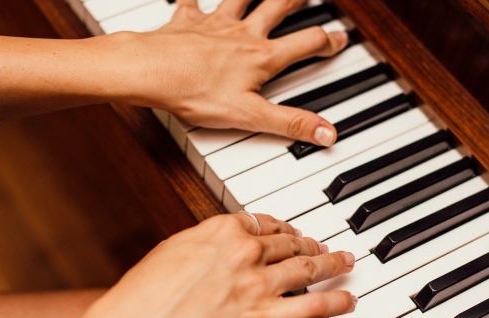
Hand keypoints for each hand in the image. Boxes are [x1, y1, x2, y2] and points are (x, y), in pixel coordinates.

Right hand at [61, 213, 355, 317]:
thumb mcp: (174, 250)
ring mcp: (260, 283)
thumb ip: (206, 242)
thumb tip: (221, 242)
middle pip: (290, 243)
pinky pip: (313, 304)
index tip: (289, 230)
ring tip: (345, 261)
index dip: (282, 228)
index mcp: (223, 229)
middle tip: (322, 245)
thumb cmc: (145, 294)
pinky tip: (348, 298)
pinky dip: (336, 300)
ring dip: (331, 263)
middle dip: (310, 243)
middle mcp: (247, 251)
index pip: (264, 223)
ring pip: (308, 267)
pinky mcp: (267, 316)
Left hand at [133, 0, 347, 145]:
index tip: (339, 38)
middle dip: (296, 0)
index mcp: (262, 57)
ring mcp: (215, 24)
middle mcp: (242, 34)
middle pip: (277, 8)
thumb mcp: (250, 116)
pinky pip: (194, 1)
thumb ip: (290, 123)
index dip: (327, 41)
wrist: (148, 72)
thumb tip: (327, 133)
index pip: (306, 44)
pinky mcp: (187, 20)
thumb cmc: (194, 92)